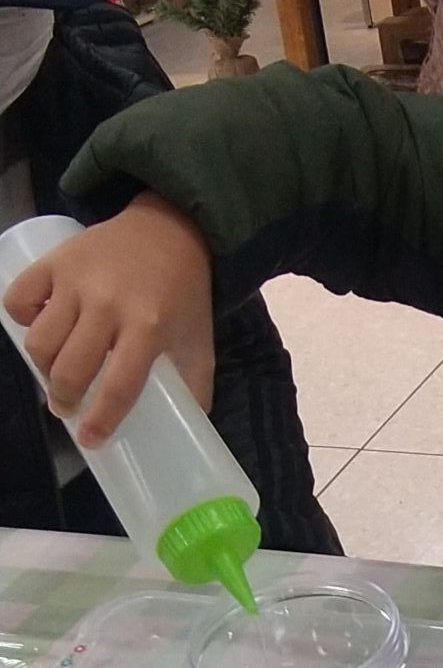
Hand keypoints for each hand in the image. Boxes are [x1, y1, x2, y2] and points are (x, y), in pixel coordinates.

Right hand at [3, 193, 215, 443]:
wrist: (168, 230)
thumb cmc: (183, 293)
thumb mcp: (199, 341)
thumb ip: (194, 386)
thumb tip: (184, 433)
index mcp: (149, 327)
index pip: (118, 386)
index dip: (100, 419)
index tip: (90, 438)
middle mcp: (109, 304)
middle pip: (70, 369)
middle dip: (63, 398)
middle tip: (67, 405)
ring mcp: (77, 280)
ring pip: (40, 340)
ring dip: (42, 367)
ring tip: (55, 371)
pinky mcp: (56, 261)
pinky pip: (19, 298)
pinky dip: (21, 318)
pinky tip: (40, 326)